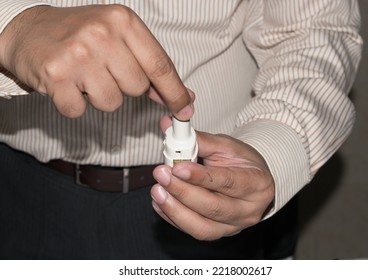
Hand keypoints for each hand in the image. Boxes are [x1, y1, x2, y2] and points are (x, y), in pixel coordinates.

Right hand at [0, 5, 192, 118]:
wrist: (30, 31)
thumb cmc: (79, 34)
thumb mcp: (119, 37)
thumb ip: (149, 64)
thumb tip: (180, 96)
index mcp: (123, 21)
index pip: (160, 65)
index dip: (175, 92)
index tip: (185, 109)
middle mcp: (102, 34)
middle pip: (137, 87)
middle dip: (124, 87)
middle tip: (104, 70)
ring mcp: (77, 55)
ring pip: (112, 102)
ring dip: (100, 97)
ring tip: (85, 77)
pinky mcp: (55, 76)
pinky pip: (80, 111)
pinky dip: (75, 104)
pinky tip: (67, 85)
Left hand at [151, 116, 274, 240]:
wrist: (250, 180)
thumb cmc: (241, 162)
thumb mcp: (226, 145)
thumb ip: (200, 140)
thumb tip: (171, 127)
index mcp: (257, 184)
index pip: (229, 182)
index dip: (201, 177)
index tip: (178, 167)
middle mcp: (249, 210)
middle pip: (213, 207)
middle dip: (183, 192)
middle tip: (162, 175)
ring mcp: (234, 226)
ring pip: (201, 227)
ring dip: (174, 209)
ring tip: (157, 191)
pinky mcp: (218, 234)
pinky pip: (192, 231)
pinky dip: (172, 217)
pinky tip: (159, 202)